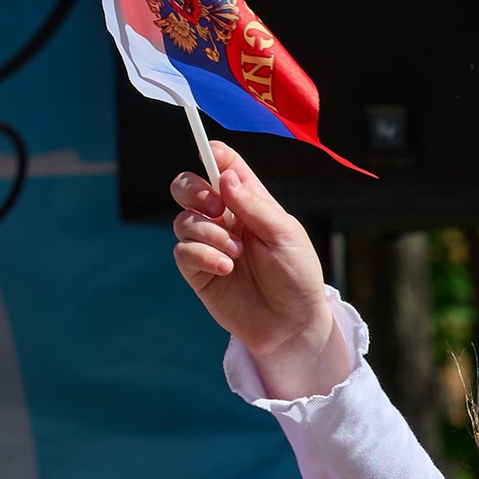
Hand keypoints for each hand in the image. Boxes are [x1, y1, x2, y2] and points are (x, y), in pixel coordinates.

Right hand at [170, 147, 350, 397]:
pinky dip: (202, 255)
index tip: (212, 153)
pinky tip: (226, 268)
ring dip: (208, 232)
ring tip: (236, 254)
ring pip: (183, 220)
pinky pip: (182, 251)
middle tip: (215, 205)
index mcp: (249, 202)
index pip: (223, 166)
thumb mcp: (285, 235)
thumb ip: (254, 204)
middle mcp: (224, 218)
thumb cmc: (296, 276)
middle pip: (187, 186)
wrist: (292, 324)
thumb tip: (225, 175)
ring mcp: (209, 244)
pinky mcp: (198, 271)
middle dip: (193, 189)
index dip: (213, 154)